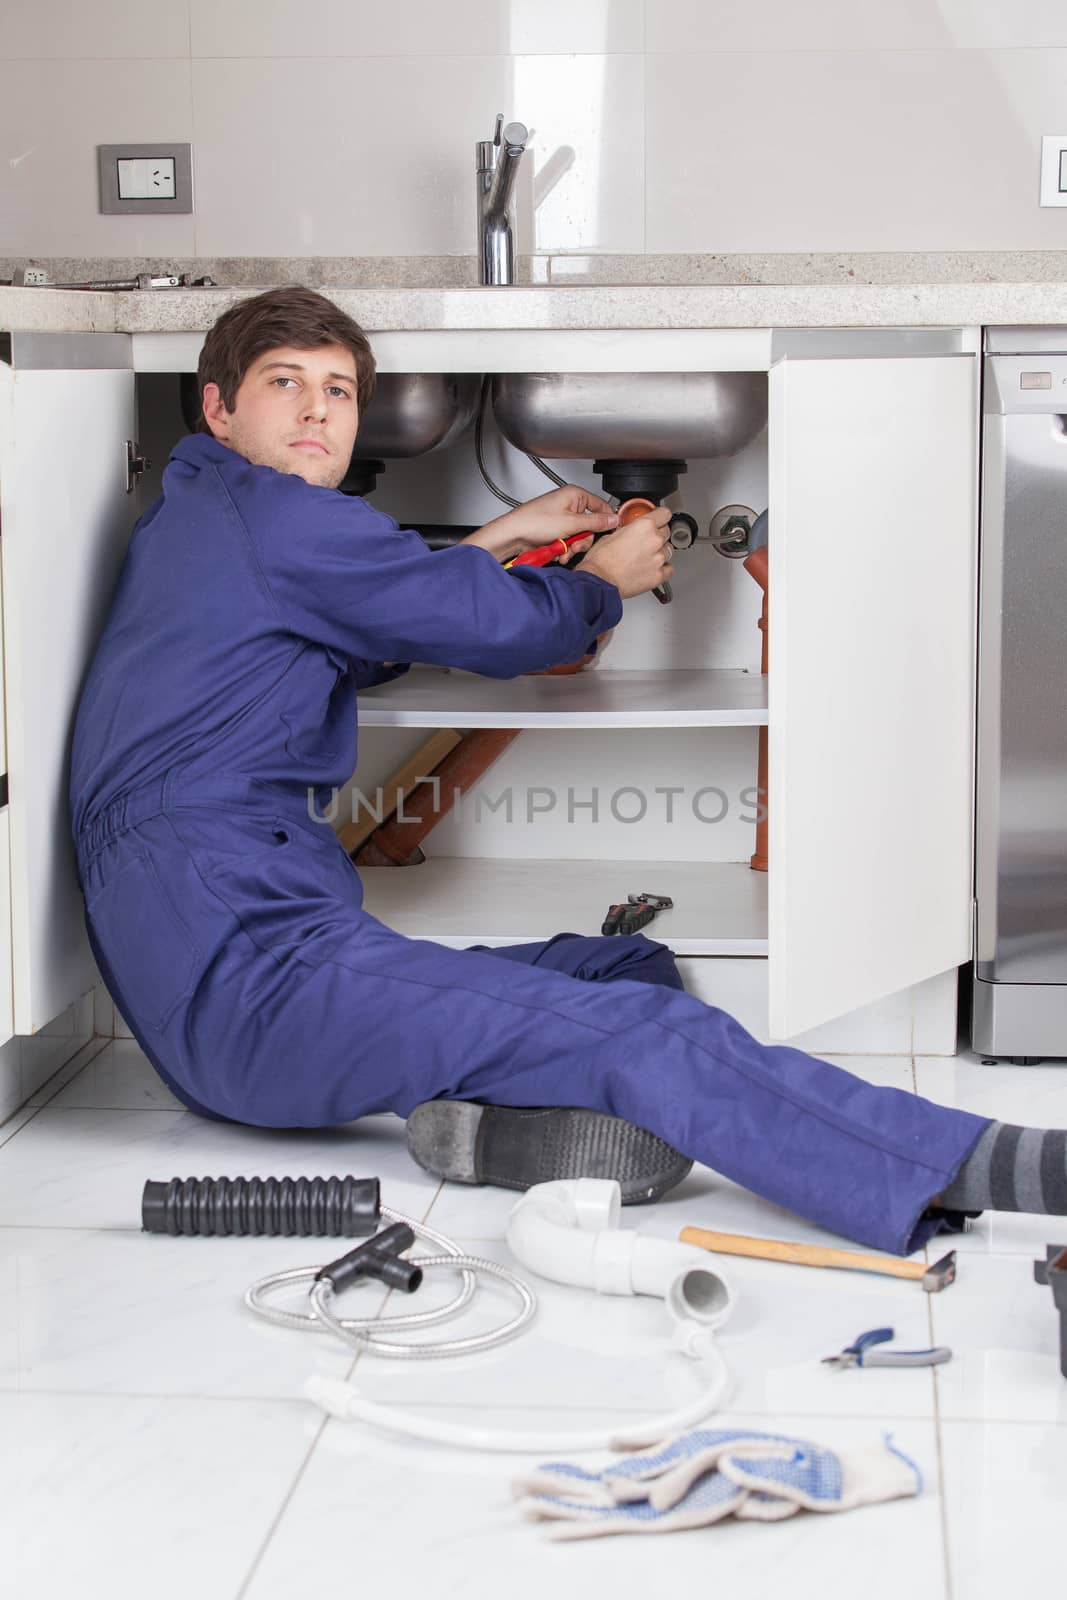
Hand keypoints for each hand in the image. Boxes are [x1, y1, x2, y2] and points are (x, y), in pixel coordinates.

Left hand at [462, 485, 619, 563]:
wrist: (513, 536)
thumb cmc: (534, 522)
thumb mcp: (571, 523)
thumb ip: (596, 522)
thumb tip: (614, 519)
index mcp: (574, 495)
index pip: (600, 506)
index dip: (606, 520)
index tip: (610, 532)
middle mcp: (568, 505)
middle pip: (590, 526)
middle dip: (583, 540)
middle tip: (575, 545)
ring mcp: (561, 519)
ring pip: (579, 537)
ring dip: (572, 548)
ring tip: (562, 551)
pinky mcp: (554, 532)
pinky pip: (568, 543)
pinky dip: (564, 551)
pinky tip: (556, 553)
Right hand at [573, 506, 673, 597]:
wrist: (599, 582)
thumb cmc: (600, 561)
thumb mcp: (610, 534)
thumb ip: (626, 530)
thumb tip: (629, 531)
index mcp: (644, 526)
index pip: (664, 513)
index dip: (660, 516)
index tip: (658, 519)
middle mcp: (654, 540)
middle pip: (666, 532)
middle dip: (657, 535)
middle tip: (645, 541)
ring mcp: (658, 559)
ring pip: (668, 550)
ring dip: (659, 552)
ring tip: (645, 557)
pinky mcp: (658, 576)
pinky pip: (669, 569)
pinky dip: (663, 569)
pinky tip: (652, 569)